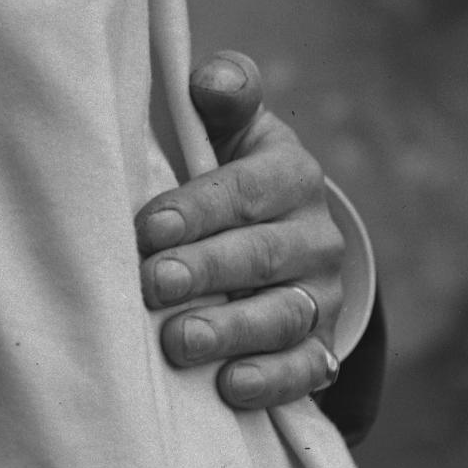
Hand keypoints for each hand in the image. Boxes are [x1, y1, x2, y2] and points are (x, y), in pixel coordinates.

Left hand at [136, 52, 351, 413]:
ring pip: (282, 316)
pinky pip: (307, 370)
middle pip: (262, 255)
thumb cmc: (226, 174)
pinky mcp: (320, 348)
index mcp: (291, 176)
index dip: (198, 209)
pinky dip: (271, 382)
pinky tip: (230, 389)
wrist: (275, 238)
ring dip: (231, 331)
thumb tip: (212, 79)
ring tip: (180, 342)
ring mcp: (319, 297)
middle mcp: (314, 238)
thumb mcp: (229, 129)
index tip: (148, 228)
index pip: (246, 191)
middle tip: (153, 284)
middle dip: (206, 271)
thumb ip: (223, 95)